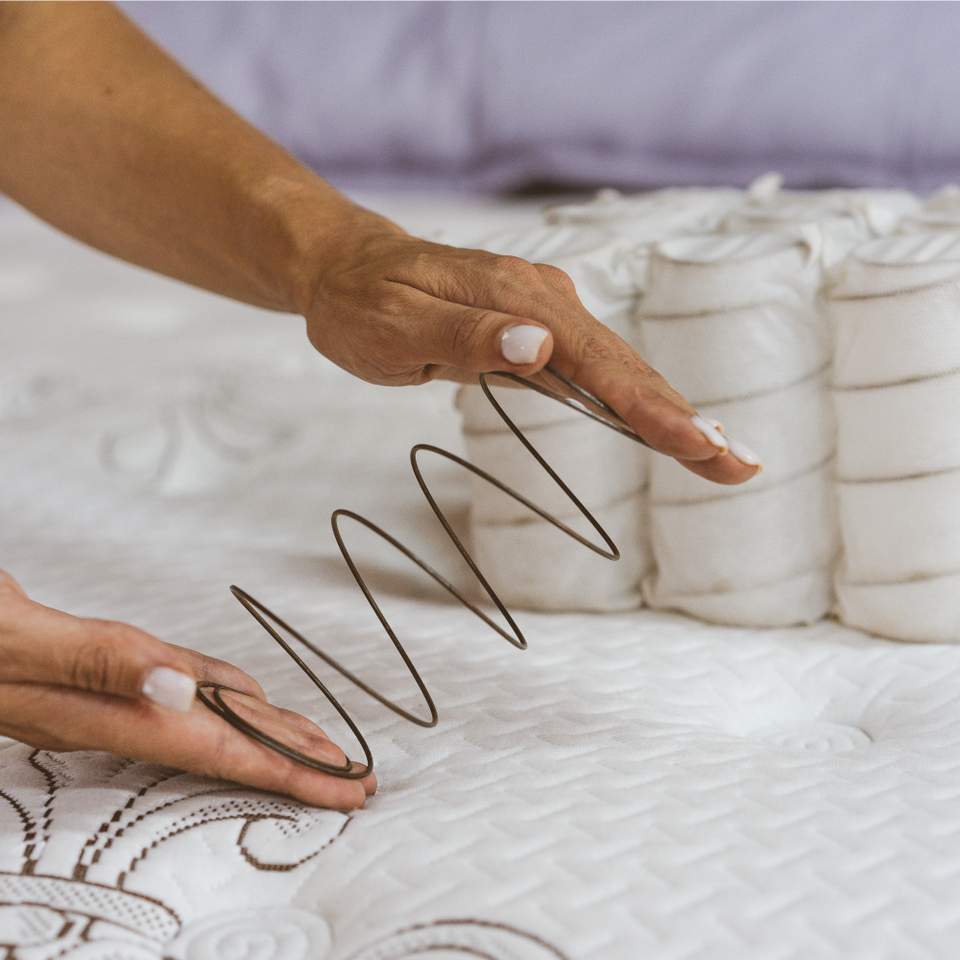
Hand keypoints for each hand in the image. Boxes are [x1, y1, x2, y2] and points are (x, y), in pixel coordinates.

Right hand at [0, 570, 374, 809]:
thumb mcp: (16, 637)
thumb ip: (96, 661)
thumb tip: (176, 690)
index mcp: (107, 711)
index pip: (221, 749)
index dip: (289, 769)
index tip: (348, 788)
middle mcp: (112, 714)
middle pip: (225, 746)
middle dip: (294, 765)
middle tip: (355, 782)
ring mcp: (104, 700)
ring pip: (205, 721)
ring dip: (264, 736)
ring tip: (314, 748)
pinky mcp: (95, 678)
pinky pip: (172, 692)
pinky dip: (219, 698)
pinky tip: (234, 699)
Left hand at [300, 221, 761, 484]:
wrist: (344, 267)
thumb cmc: (362, 302)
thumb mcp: (396, 327)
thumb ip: (466, 338)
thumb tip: (538, 349)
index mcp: (518, 298)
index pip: (598, 362)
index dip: (651, 407)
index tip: (701, 443)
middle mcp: (544, 300)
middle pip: (626, 366)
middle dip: (683, 418)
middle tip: (739, 464)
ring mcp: (544, 312)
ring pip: (617, 368)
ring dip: (669, 412)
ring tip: (719, 454)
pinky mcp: (536, 328)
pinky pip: (593, 369)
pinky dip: (631, 400)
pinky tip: (659, 424)